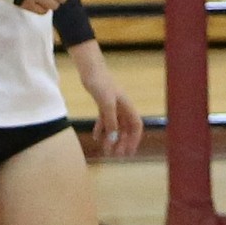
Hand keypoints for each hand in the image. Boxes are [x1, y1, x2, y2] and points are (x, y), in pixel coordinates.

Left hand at [72, 40, 143, 156]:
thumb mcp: (106, 104)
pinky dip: (102, 129)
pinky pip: (105, 121)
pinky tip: (96, 138)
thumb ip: (111, 121)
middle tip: (116, 155)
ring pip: (115, 126)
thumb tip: (113, 138)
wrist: (90, 69)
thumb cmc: (101, 83)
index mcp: (127, 106)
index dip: (134, 139)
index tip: (129, 151)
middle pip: (126, 128)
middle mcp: (122, 107)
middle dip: (123, 142)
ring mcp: (113, 106)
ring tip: (107, 150)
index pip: (136, 126)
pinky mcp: (103, 104)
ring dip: (112, 138)